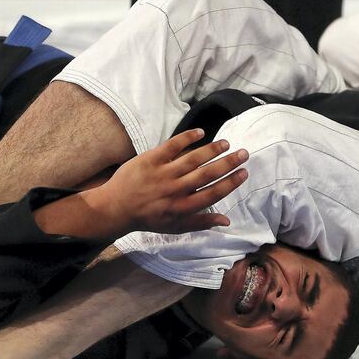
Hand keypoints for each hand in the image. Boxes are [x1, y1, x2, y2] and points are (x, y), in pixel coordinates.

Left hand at [93, 129, 248, 235]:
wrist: (115, 207)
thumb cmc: (149, 218)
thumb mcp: (175, 226)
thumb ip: (201, 222)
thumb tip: (227, 221)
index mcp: (182, 207)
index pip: (212, 193)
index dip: (230, 183)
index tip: (244, 173)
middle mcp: (174, 190)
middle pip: (206, 174)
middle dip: (228, 163)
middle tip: (244, 154)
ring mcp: (162, 174)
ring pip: (192, 159)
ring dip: (212, 150)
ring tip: (226, 143)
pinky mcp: (150, 160)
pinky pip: (171, 146)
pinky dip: (187, 138)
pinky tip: (201, 132)